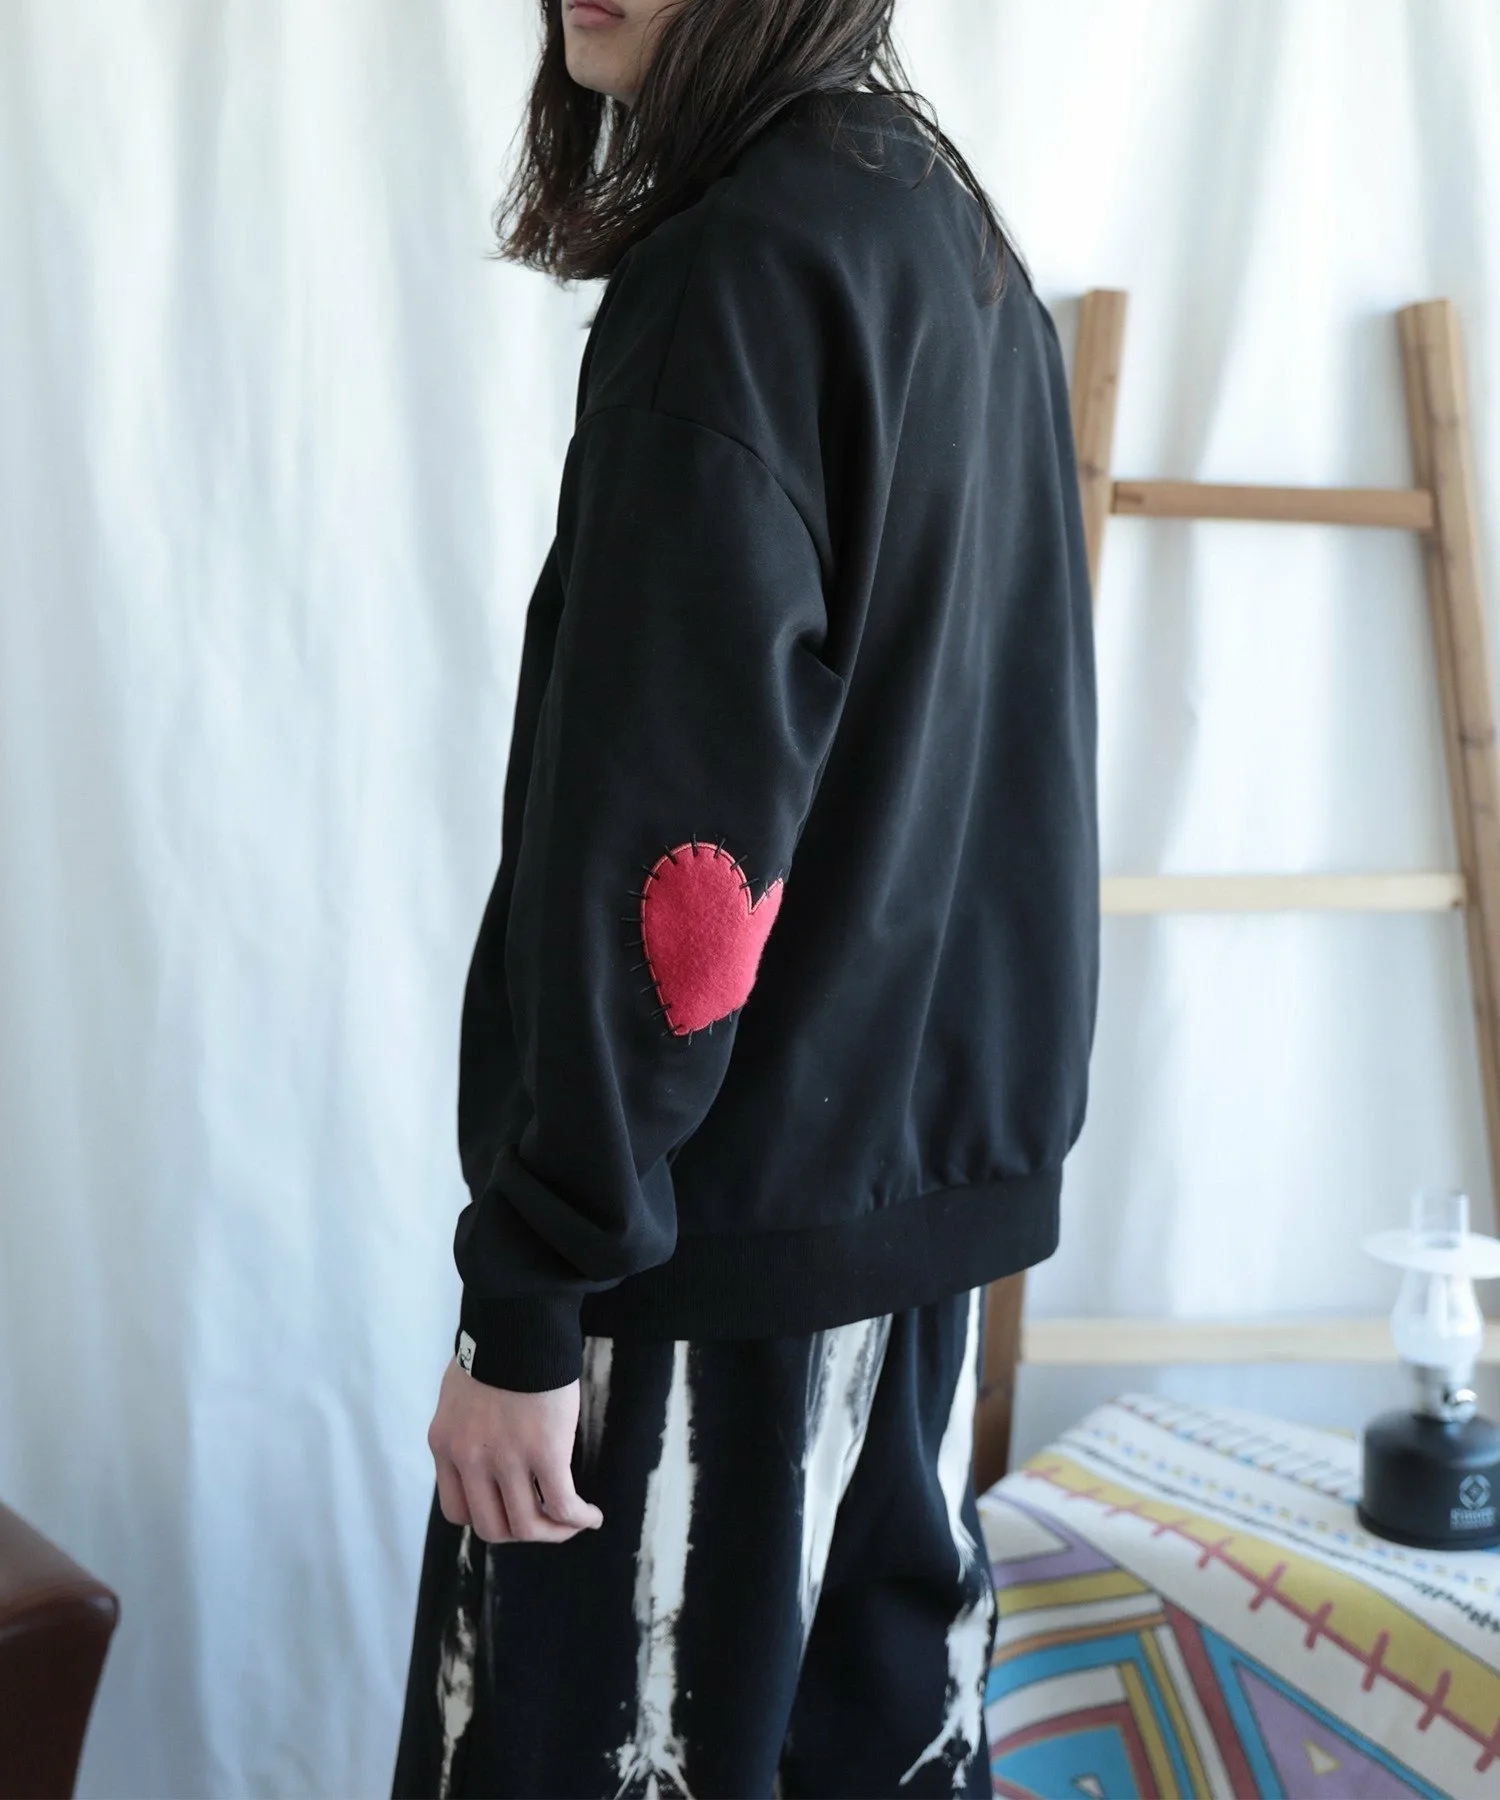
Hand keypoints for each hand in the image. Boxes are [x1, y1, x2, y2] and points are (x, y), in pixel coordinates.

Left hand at [427, 1355, 604, 1544]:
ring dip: (554, 1532)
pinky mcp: (545, 1452)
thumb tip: (485, 1444)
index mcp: (446, 1445)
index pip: (458, 1511)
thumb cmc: (495, 1346)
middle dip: (523, 1532)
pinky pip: (563, 1504)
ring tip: (573, 1523)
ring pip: (528, 1526)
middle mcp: (470, 1459)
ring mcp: (506, 1459)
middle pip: (493, 1528)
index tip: (510, 1509)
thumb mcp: (458, 1394)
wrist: (519, 1322)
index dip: (488, 1518)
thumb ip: (465, 1427)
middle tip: (546, 1523)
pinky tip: (592, 1516)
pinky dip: (579, 1518)